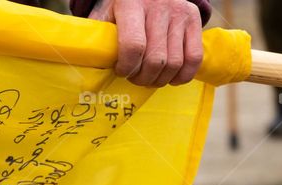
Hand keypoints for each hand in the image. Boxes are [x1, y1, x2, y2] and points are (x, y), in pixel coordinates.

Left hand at [89, 0, 203, 86]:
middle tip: (134, 78)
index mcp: (130, 4)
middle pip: (155, 60)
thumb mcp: (105, 16)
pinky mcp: (193, 19)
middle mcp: (158, 6)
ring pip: (174, 63)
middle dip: (142, 78)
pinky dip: (182, 75)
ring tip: (149, 77)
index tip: (121, 71)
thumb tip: (88, 70)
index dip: (127, 67)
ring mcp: (178, 12)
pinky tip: (170, 77)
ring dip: (159, 79)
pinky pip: (194, 58)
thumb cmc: (120, 9)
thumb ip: (97, 39)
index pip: (134, 46)